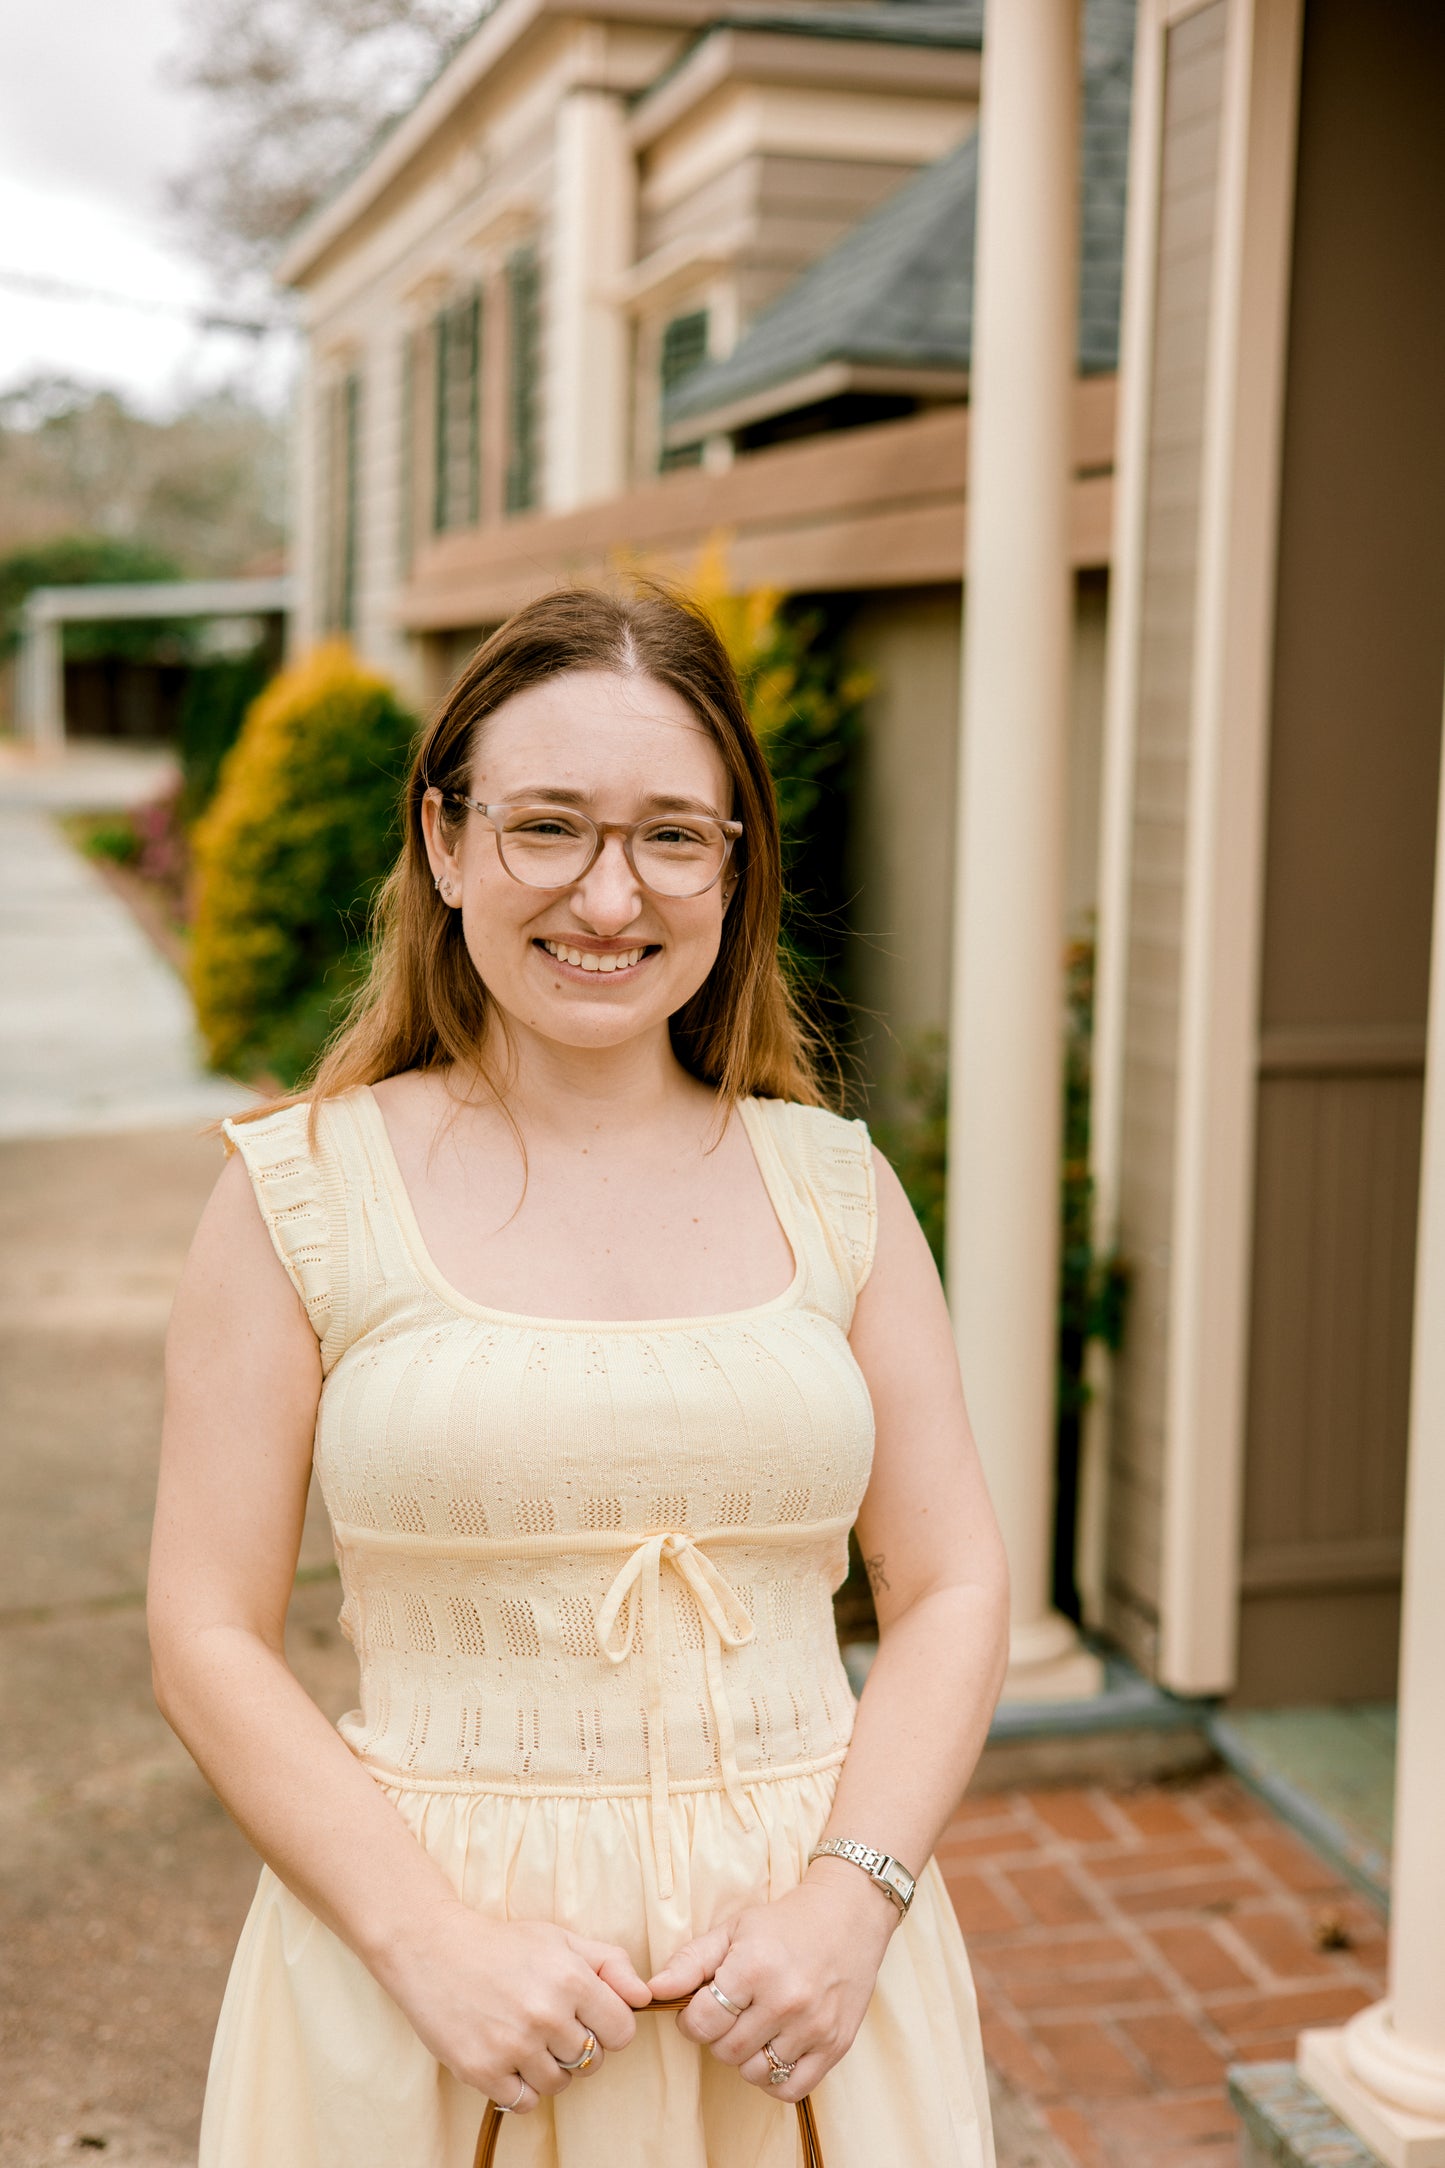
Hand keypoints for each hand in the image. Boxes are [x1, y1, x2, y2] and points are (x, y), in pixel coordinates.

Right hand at [379, 1895, 652, 2111]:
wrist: (432, 1949)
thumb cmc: (502, 1944)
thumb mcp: (560, 1939)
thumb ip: (610, 1963)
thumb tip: (645, 1997)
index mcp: (571, 1979)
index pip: (622, 2032)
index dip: (609, 2027)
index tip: (588, 2017)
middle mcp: (545, 2015)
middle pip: (592, 2060)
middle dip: (577, 2045)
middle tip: (548, 2022)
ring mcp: (513, 2047)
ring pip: (560, 2084)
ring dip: (548, 2068)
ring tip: (525, 2038)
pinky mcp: (482, 2071)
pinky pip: (524, 2102)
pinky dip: (519, 2088)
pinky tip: (507, 2058)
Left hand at [646, 1862, 897, 2102]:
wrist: (849, 1916)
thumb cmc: (784, 1923)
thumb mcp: (733, 1929)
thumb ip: (690, 1961)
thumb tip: (653, 1991)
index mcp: (755, 1967)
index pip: (702, 2022)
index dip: (692, 2019)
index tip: (701, 2006)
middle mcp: (786, 2000)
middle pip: (726, 2051)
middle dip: (719, 2036)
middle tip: (731, 2013)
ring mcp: (814, 2026)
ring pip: (755, 2073)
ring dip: (746, 2057)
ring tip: (755, 2027)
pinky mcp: (836, 2046)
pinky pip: (791, 2088)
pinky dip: (776, 2078)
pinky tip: (775, 2048)